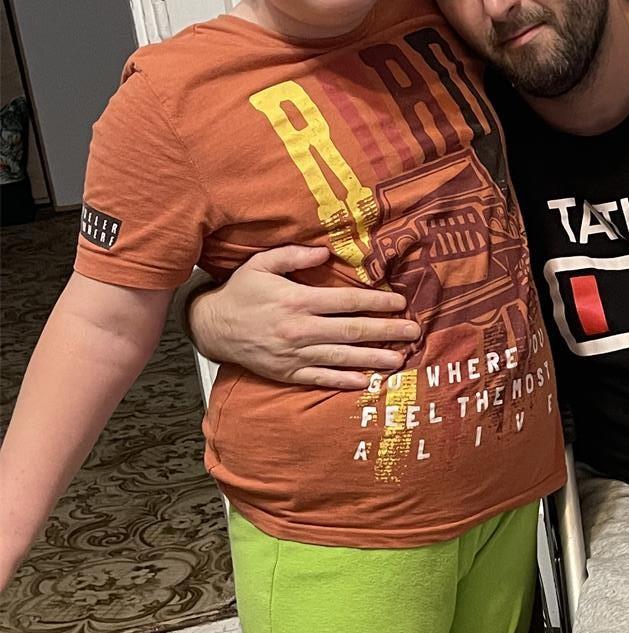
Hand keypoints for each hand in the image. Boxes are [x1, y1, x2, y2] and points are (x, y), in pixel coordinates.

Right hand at [190, 245, 419, 389]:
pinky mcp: (287, 373)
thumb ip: (294, 255)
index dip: (376, 302)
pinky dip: (343, 381)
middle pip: (352, 331)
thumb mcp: (261, 265)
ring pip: (342, 358)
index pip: (346, 301)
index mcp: (297, 301)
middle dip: (387, 331)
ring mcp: (294, 354)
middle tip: (414, 332)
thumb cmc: (240, 292)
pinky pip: (320, 379)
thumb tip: (326, 251)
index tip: (400, 303)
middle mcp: (299, 329)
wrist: (211, 327)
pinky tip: (365, 381)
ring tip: (400, 359)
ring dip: (374, 358)